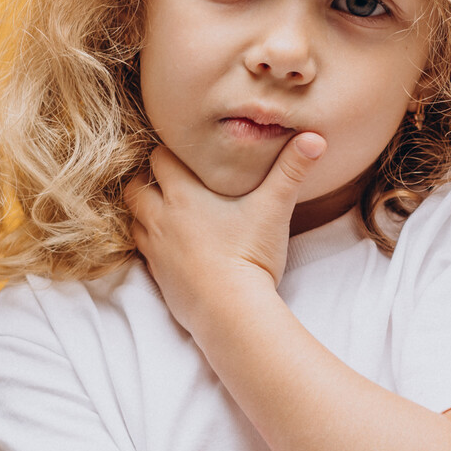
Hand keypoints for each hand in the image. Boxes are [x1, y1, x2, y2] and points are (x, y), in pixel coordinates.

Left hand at [125, 134, 325, 339]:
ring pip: (135, 218)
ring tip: (169, 210)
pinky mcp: (158, 275)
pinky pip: (143, 250)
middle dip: (149, 180)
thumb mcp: (274, 208)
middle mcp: (161, 218)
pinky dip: (152, 241)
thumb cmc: (250, 256)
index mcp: (182, 194)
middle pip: (136, 187)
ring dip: (146, 211)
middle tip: (174, 181)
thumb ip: (291, 170)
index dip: (170, 152)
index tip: (186, 153)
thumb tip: (315, 138)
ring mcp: (155, 249)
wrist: (231, 312)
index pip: (159, 157)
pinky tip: (173, 244)